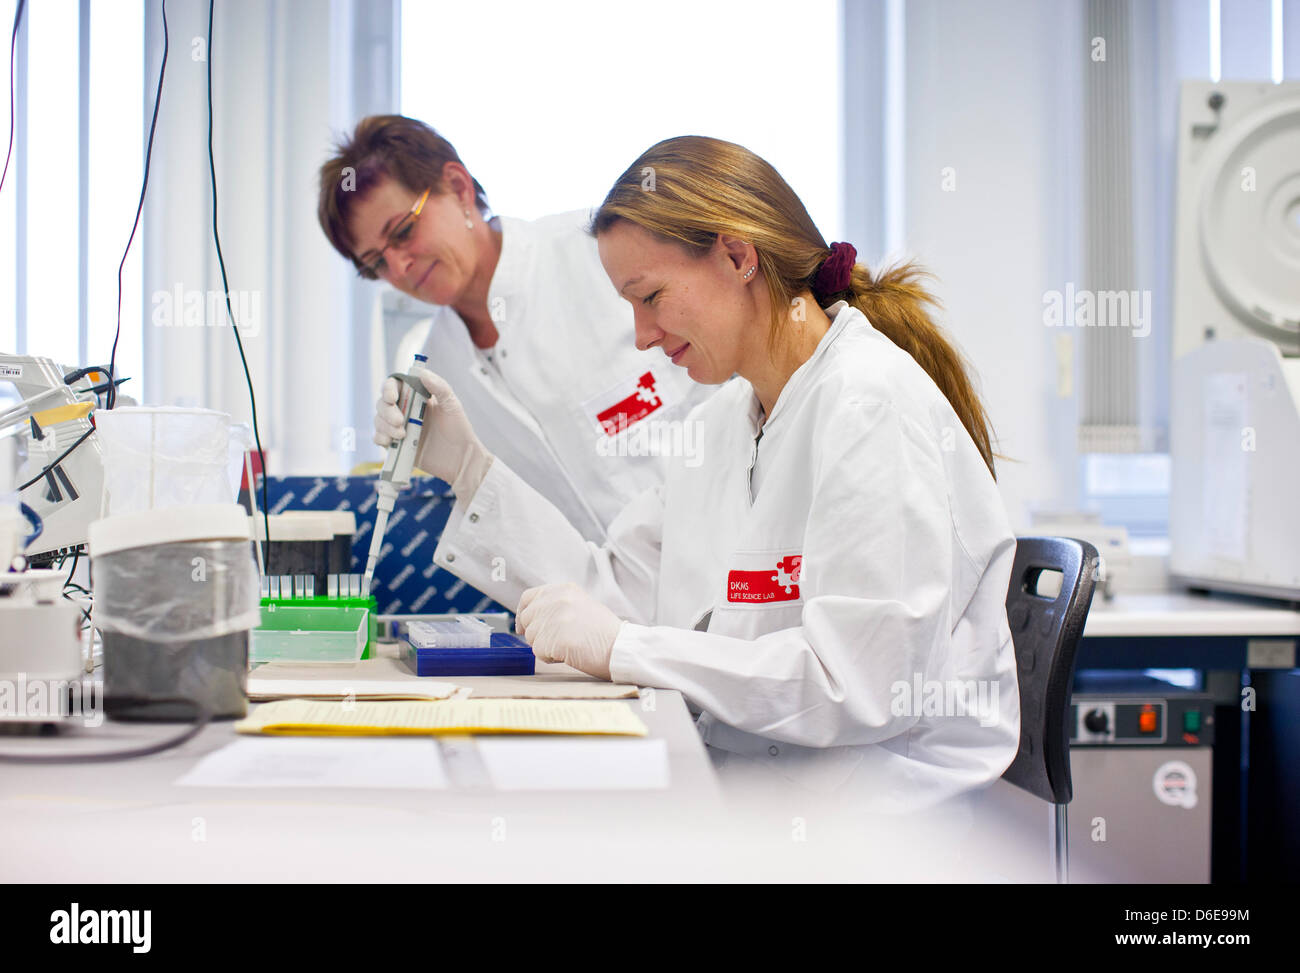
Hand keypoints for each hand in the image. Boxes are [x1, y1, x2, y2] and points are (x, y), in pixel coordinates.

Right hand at [373, 368, 491, 497]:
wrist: (461, 459)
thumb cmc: (459, 430)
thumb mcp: (452, 405)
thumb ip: (439, 387)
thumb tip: (423, 373)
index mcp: (417, 397)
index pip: (396, 386)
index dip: (389, 388)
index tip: (392, 397)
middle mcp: (406, 410)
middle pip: (383, 403)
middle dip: (387, 411)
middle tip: (399, 421)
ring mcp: (400, 427)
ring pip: (379, 420)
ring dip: (384, 426)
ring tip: (402, 435)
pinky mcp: (397, 444)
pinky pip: (379, 438)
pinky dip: (380, 438)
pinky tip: (390, 441)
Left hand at [516, 583, 622, 680]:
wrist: (621, 647)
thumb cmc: (603, 632)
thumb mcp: (580, 605)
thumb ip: (556, 605)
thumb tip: (532, 617)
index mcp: (562, 589)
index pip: (528, 598)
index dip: (522, 615)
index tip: (522, 627)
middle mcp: (556, 600)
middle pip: (528, 620)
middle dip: (537, 634)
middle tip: (559, 640)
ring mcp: (555, 618)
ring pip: (532, 638)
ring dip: (546, 647)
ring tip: (569, 645)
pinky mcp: (555, 639)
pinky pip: (539, 652)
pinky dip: (551, 657)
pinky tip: (570, 653)